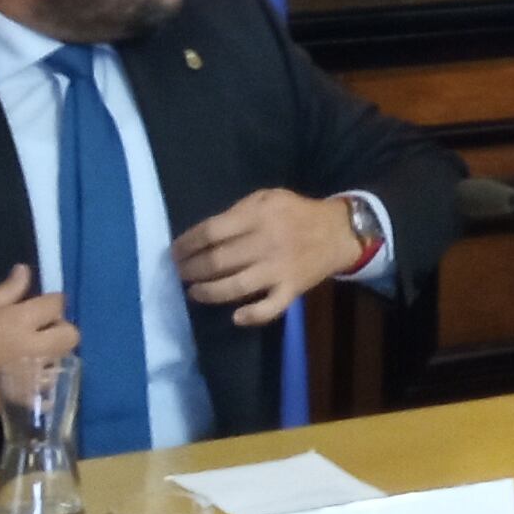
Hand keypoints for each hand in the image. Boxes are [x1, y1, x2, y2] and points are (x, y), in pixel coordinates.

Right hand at [0, 264, 74, 422]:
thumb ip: (6, 290)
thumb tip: (25, 271)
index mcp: (18, 321)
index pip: (56, 304)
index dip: (52, 303)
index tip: (42, 307)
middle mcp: (29, 348)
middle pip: (71, 336)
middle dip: (61, 330)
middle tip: (42, 332)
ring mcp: (26, 377)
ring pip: (64, 365)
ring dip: (54, 358)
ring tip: (36, 356)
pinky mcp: (18, 400)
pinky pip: (46, 394)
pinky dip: (44, 387)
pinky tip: (29, 380)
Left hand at [173, 189, 367, 327]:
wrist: (338, 232)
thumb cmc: (296, 213)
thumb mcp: (268, 197)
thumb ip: (239, 211)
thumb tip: (205, 234)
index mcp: (259, 216)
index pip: (211, 231)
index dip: (187, 243)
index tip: (174, 252)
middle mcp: (267, 242)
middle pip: (218, 261)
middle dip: (191, 269)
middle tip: (180, 273)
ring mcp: (279, 269)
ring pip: (236, 286)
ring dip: (208, 292)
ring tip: (194, 292)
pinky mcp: (291, 289)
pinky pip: (269, 308)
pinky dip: (251, 316)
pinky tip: (235, 317)